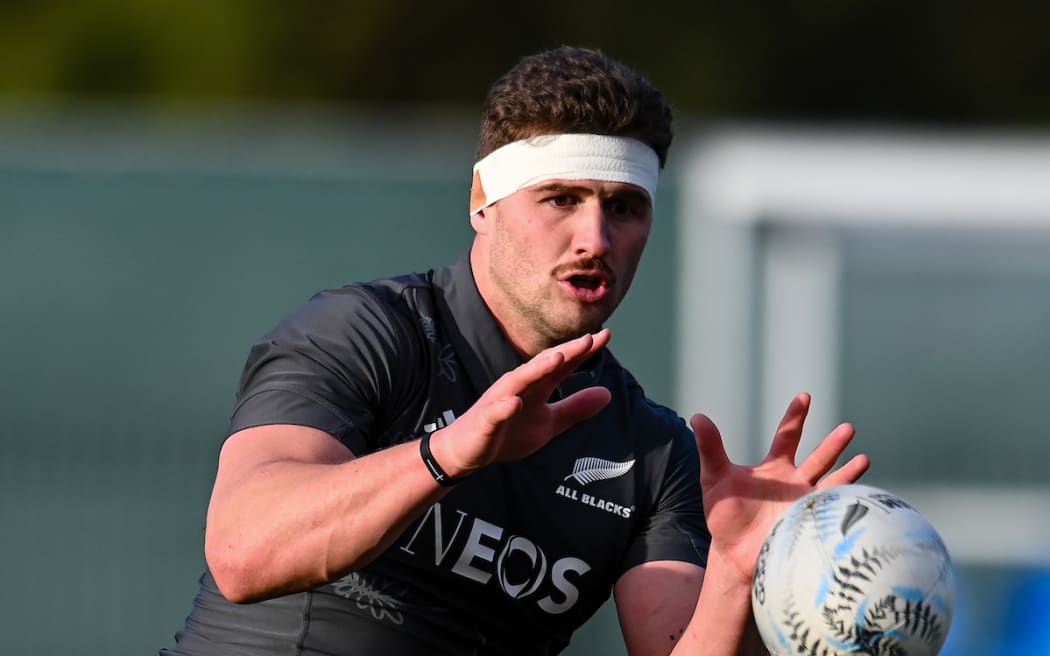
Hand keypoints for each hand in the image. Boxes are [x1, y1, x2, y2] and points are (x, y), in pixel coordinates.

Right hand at [431, 330, 612, 475]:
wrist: (468, 450)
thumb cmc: (508, 432)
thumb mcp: (549, 422)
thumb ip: (576, 408)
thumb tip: (608, 394)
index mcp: (537, 386)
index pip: (562, 364)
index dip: (583, 351)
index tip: (606, 335)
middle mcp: (519, 387)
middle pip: (544, 365)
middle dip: (566, 352)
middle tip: (589, 338)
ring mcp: (500, 401)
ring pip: (520, 381)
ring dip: (537, 369)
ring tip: (558, 358)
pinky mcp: (485, 420)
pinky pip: (495, 412)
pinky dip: (505, 406)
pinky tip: (516, 402)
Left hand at [691, 393, 869, 582]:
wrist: (734, 554)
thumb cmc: (724, 515)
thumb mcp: (715, 478)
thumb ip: (711, 449)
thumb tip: (697, 417)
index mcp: (774, 469)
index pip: (788, 436)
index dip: (796, 417)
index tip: (805, 397)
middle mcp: (795, 483)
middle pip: (819, 458)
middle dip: (833, 444)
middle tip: (848, 428)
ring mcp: (805, 503)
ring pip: (833, 483)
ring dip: (848, 472)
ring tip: (864, 458)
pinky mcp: (811, 524)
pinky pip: (834, 510)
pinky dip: (848, 502)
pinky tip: (862, 494)